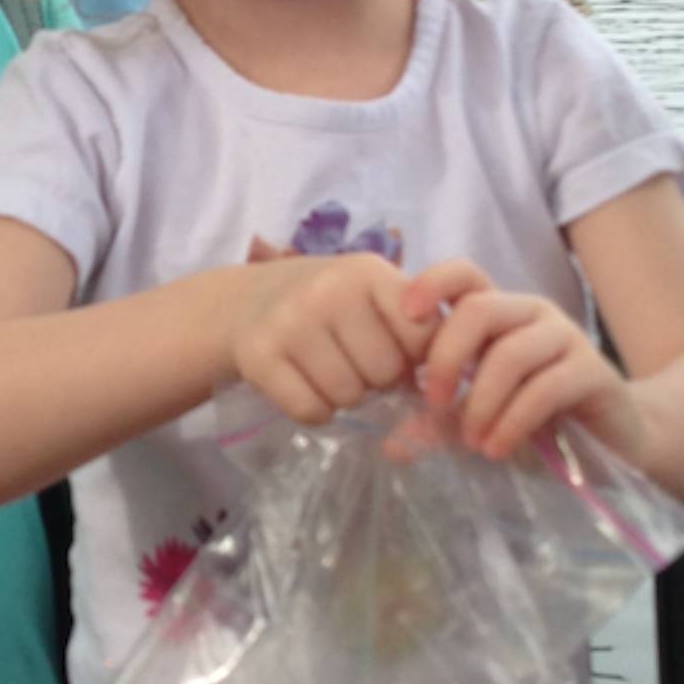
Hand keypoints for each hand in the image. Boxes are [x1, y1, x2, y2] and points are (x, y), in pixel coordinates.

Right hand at [228, 252, 445, 423]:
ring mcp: (290, 321)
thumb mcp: (370, 295)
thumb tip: (440, 385)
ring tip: (328, 372)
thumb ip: (413, 326)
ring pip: (347, 396)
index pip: (423, 335)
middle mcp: (329, 289)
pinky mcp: (258, 354)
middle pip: (385, 372)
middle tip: (353, 363)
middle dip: (375, 380)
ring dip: (343, 398)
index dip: (415, 357)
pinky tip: (304, 387)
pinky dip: (314, 412)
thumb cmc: (326, 305)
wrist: (243, 302)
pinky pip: (309, 410)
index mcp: (368, 271)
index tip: (396, 354)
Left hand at [410, 261, 648, 463]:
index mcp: (499, 313)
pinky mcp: (593, 371)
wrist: (617, 440)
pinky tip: (497, 448)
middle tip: (434, 405)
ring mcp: (565, 337)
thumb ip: (439, 424)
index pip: (464, 274)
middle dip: (447, 358)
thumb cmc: (540, 421)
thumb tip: (390, 446)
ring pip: (510, 353)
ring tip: (472, 441)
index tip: (407, 316)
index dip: (432, 283)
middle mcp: (531, 314)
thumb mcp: (481, 419)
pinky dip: (513, 422)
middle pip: (479, 309)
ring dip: (481, 402)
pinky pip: (545, 388)